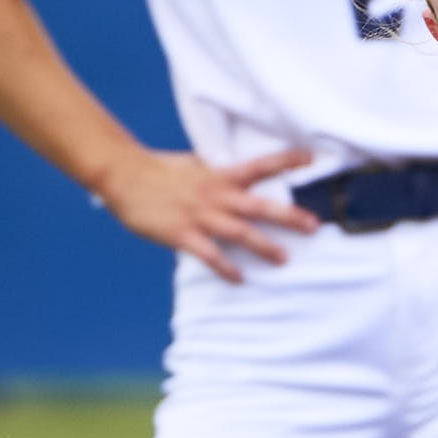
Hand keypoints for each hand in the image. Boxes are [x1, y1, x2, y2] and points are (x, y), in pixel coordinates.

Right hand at [97, 144, 318, 280]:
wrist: (123, 176)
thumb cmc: (160, 171)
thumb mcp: (196, 166)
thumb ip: (221, 173)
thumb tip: (243, 173)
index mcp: (220, 176)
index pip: (260, 165)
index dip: (286, 162)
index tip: (311, 158)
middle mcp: (215, 195)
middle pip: (259, 206)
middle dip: (288, 216)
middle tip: (314, 225)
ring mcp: (199, 215)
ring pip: (239, 232)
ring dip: (264, 246)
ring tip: (284, 259)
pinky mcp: (181, 234)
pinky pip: (209, 254)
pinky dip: (225, 267)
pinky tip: (239, 279)